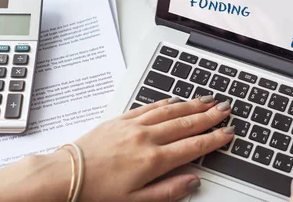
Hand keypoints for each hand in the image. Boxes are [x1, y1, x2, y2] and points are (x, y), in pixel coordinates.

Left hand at [64, 96, 233, 200]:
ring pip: (170, 111)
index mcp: (153, 161)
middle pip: (186, 123)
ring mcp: (133, 126)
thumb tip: (193, 182)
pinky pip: (149, 106)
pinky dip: (166, 102)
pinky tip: (175, 100)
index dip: (213, 139)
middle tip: (226, 108)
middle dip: (209, 116)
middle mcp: (146, 138)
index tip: (228, 132)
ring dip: (192, 105)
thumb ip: (168, 191)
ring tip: (208, 100)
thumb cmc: (96, 193)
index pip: (193, 146)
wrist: (64, 176)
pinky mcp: (120, 120)